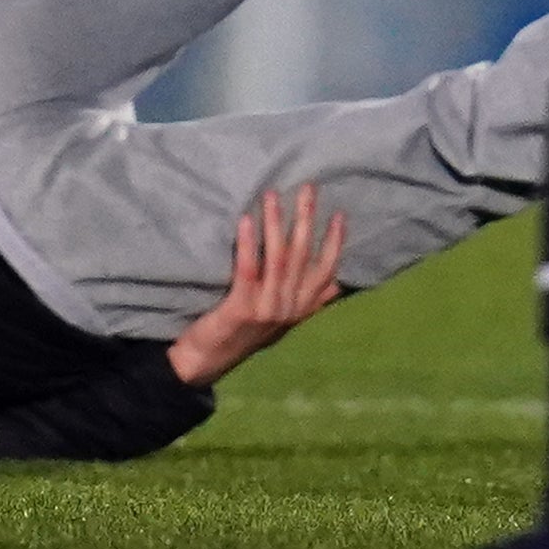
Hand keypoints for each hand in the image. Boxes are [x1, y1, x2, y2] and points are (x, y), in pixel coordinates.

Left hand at [165, 186, 346, 387]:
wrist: (208, 361)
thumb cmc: (245, 333)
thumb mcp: (284, 320)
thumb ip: (310, 301)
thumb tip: (338, 283)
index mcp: (301, 309)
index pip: (326, 271)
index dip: (335, 243)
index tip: (340, 214)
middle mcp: (288, 308)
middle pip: (302, 256)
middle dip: (306, 219)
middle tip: (307, 188)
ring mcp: (266, 309)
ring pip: (277, 259)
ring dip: (275, 224)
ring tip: (272, 195)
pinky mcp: (241, 309)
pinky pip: (247, 270)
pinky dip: (248, 244)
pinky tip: (246, 221)